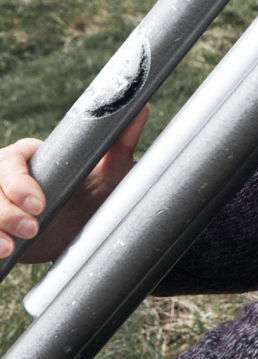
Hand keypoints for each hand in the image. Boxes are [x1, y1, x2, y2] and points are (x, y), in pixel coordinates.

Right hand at [0, 106, 146, 261]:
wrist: (90, 228)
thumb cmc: (100, 190)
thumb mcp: (112, 169)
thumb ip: (121, 141)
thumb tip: (142, 105)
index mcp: (30, 155)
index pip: (11, 161)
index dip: (19, 183)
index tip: (40, 204)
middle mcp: (7, 176)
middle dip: (7, 210)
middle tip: (33, 228)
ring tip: (11, 247)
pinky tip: (2, 252)